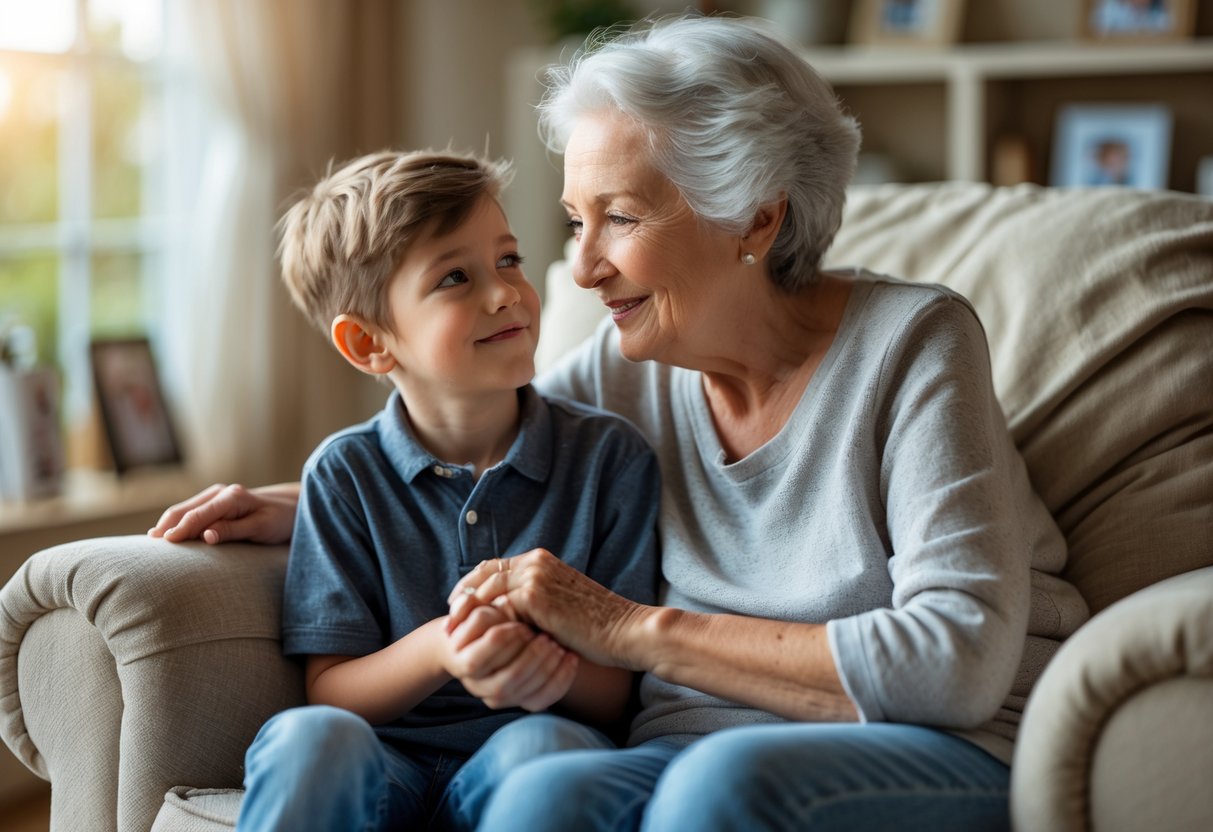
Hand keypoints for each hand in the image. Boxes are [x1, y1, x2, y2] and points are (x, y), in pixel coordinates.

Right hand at [147, 482, 299, 543]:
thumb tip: (206, 536)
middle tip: (148, 547)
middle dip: (166, 526)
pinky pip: (189, 512)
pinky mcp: (213, 503)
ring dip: (167, 524)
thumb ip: (234, 530)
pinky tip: (165, 536)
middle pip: (183, 510)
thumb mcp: (261, 527)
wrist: (291, 508)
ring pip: (182, 509)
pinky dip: (175, 522)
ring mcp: (215, 496)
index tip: (165, 543)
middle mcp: (220, 493)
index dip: (180, 529)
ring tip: (151, 543)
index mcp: (232, 497)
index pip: (198, 515)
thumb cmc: (279, 520)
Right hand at [445, 605, 577, 711]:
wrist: (498, 641)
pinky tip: (571, 658)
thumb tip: (491, 599)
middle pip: (506, 681)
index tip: (522, 625)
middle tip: (547, 637)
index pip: (478, 659)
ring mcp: (501, 698)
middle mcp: (478, 687)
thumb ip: (478, 607)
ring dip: (547, 667)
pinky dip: (561, 678)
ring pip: (526, 692)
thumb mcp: (482, 610)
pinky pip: (544, 698)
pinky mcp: (523, 702)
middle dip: (530, 658)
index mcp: (462, 664)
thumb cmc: (488, 621)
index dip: (502, 642)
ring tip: (560, 646)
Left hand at [447, 549, 641, 668]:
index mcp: (542, 560)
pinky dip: (486, 624)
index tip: (459, 604)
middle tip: (449, 620)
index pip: (494, 566)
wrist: (625, 631)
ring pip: (486, 590)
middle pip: (483, 574)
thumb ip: (536, 601)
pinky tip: (476, 642)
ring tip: (455, 633)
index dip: (472, 584)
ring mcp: (534, 576)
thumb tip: (510, 615)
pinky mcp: (534, 596)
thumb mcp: (562, 606)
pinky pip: (499, 608)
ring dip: (468, 612)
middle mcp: (536, 562)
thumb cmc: (598, 625)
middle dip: (463, 597)